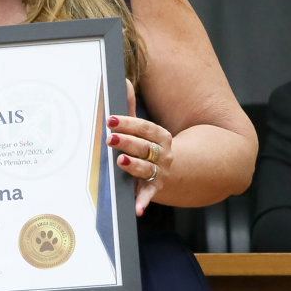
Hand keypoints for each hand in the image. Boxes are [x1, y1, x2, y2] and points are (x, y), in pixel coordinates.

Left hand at [108, 79, 172, 215]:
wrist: (180, 173)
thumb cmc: (154, 148)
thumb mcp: (146, 129)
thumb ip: (132, 107)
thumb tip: (124, 81)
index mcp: (161, 137)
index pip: (145, 128)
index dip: (129, 123)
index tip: (111, 120)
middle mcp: (163, 155)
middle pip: (145, 147)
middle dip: (128, 142)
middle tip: (109, 138)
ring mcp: (160, 173)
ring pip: (147, 168)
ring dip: (134, 166)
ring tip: (121, 161)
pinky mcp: (155, 189)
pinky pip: (149, 196)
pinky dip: (143, 202)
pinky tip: (137, 209)